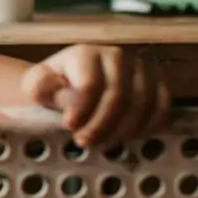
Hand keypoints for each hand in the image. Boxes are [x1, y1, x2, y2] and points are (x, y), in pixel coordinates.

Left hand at [22, 44, 170, 150]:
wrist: (73, 85)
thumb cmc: (53, 88)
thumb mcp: (36, 86)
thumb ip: (40, 86)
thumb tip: (58, 87)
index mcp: (86, 54)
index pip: (90, 84)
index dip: (82, 110)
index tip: (70, 126)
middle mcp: (118, 56)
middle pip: (117, 97)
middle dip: (101, 125)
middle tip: (84, 142)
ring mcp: (141, 69)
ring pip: (141, 104)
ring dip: (122, 130)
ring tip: (102, 143)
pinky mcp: (157, 84)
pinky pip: (162, 108)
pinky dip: (147, 127)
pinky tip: (128, 138)